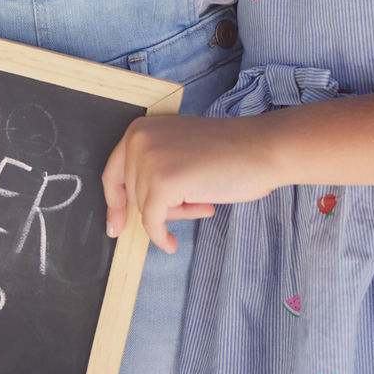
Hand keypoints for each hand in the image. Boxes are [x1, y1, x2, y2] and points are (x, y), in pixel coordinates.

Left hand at [101, 115, 276, 253]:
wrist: (260, 149)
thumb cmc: (228, 154)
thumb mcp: (177, 152)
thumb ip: (153, 168)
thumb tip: (128, 207)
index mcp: (139, 130)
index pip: (113, 174)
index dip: (115, 204)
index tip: (115, 226)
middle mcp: (137, 140)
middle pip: (133, 195)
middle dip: (162, 206)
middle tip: (194, 201)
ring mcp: (148, 160)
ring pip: (145, 209)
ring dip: (173, 213)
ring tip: (203, 198)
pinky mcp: (162, 183)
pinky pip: (152, 223)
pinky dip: (160, 237)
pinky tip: (171, 244)